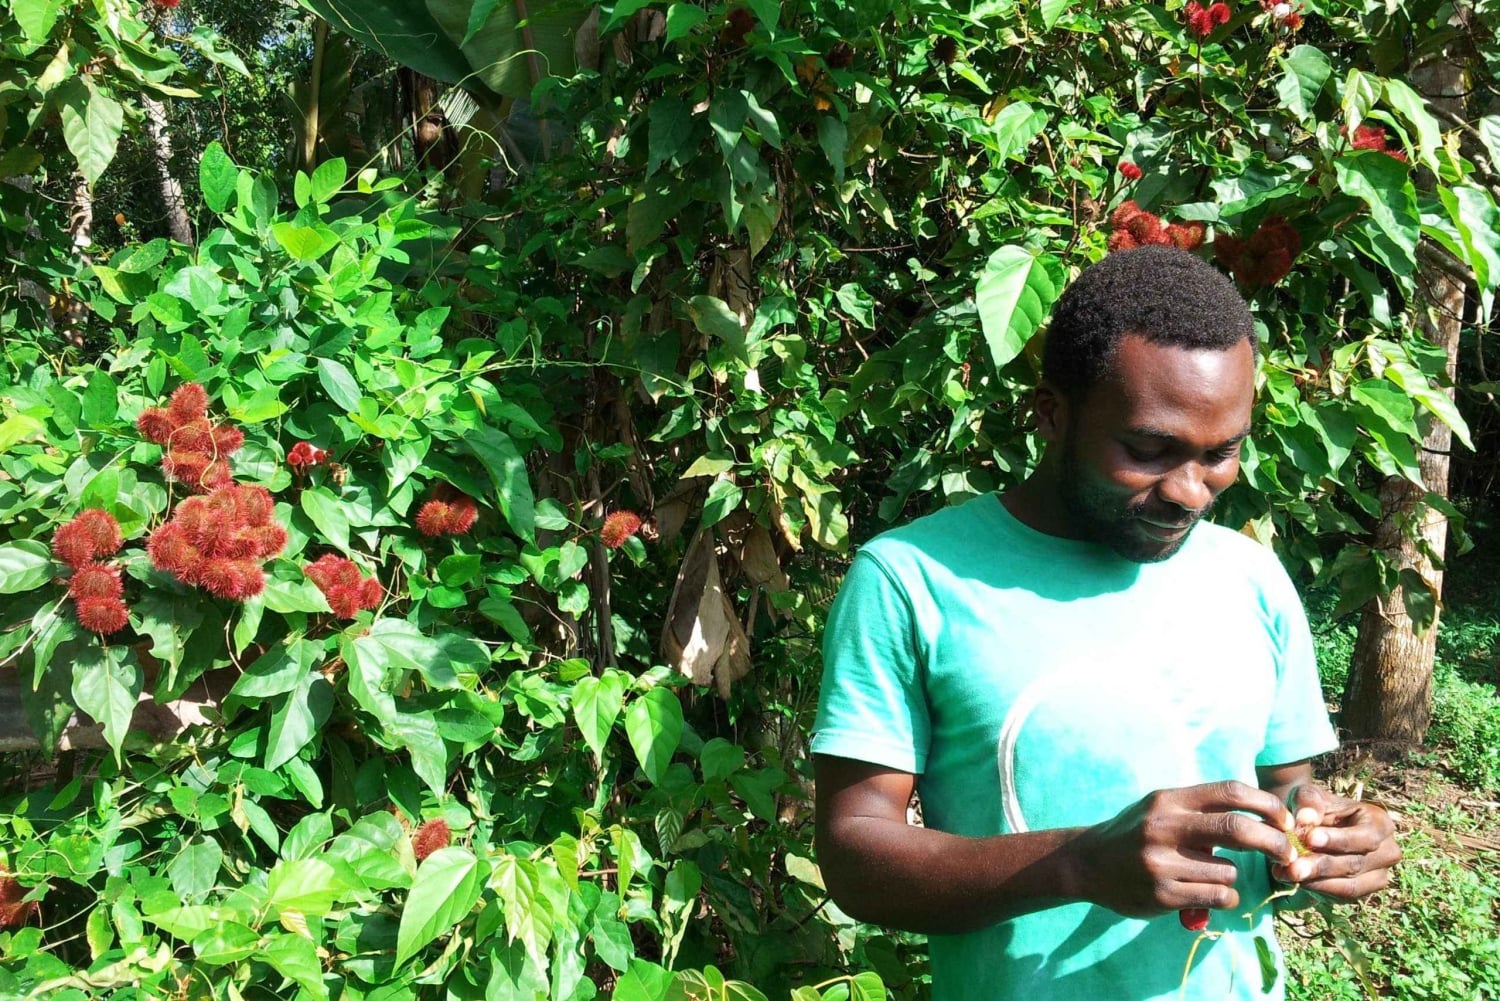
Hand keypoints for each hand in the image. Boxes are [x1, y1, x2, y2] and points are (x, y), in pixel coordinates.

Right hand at [1069, 781, 1297, 917]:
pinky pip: (1216, 897)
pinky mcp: (1161, 895)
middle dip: (1272, 842)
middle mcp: (1163, 827)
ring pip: (1229, 871)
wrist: (1086, 863)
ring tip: (1208, 874)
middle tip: (1285, 853)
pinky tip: (1206, 892)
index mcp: (1168, 800)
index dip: (1267, 805)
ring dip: (1231, 875)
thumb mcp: (1161, 807)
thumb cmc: (1135, 832)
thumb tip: (1262, 816)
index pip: (1230, 792)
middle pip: (1237, 829)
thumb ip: (1201, 807)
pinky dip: (1223, 896)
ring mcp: (1161, 863)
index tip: (1284, 821)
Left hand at [1272, 784, 1399, 899]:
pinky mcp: (1364, 893)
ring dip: (1317, 882)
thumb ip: (1308, 801)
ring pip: (1349, 886)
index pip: (1366, 836)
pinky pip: (1342, 897)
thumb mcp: (1308, 795)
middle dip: (1321, 866)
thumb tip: (1306, 818)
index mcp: (1380, 823)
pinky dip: (1317, 890)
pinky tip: (1294, 881)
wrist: (1313, 829)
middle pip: (1355, 864)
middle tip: (1292, 867)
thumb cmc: (1315, 809)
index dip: (1339, 839)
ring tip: (1287, 874)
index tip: (1310, 838)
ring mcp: (1379, 876)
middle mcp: (1387, 852)